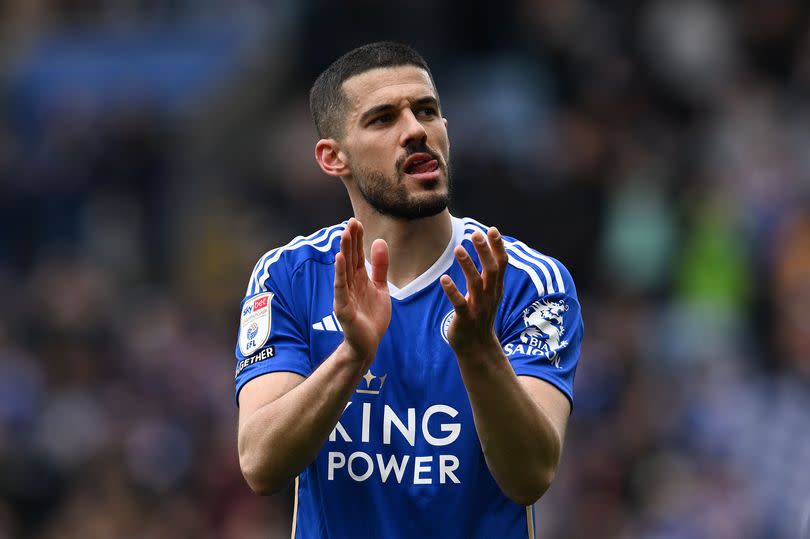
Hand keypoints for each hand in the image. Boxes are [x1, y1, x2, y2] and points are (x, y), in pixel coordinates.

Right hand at [333, 218, 390, 365]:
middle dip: (350, 240)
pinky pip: (341, 288)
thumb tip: (379, 241)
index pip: (357, 254)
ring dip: (344, 251)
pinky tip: (340, 259)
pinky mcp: (343, 308)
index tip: (356, 221)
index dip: (357, 239)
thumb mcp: (381, 287)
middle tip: (351, 221)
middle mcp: (350, 284)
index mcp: (359, 279)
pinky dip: (339, 273)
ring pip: (344, 270)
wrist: (369, 344)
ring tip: (344, 234)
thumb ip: (379, 266)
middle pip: (350, 258)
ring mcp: (345, 295)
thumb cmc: (372, 317)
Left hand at [440, 228, 507, 353]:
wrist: (477, 348)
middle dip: (485, 251)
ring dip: (467, 265)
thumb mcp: (489, 294)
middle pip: (491, 270)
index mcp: (496, 288)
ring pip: (475, 284)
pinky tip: (443, 279)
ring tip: (458, 249)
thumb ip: (488, 275)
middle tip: (476, 233)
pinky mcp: (465, 319)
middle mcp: (490, 296)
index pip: (501, 264)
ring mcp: (478, 308)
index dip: (498, 247)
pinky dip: (452, 291)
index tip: (492, 229)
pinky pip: (459, 303)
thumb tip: (487, 250)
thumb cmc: (480, 316)